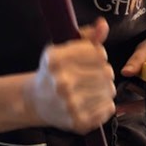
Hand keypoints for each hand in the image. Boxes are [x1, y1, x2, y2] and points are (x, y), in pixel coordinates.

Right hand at [24, 18, 115, 132]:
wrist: (36, 101)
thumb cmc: (54, 72)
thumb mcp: (64, 50)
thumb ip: (86, 37)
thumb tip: (103, 24)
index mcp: (56, 60)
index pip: (98, 53)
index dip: (99, 54)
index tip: (91, 59)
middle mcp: (61, 82)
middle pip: (107, 72)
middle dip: (104, 72)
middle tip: (94, 75)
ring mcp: (70, 104)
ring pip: (110, 90)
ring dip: (105, 88)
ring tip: (93, 88)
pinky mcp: (78, 121)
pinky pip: (108, 108)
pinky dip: (105, 104)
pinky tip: (93, 101)